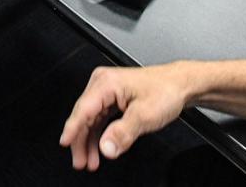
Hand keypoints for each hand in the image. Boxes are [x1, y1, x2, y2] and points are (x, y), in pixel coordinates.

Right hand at [60, 65, 187, 170]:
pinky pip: (99, 118)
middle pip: (83, 116)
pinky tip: (99, 148)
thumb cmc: (165, 91)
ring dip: (89, 141)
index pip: (83, 109)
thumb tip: (106, 147)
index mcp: (106, 84)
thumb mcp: (144, 115)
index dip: (73, 129)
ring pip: (90, 119)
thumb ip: (123, 133)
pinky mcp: (112, 98)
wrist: (180, 85)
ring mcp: (106, 91)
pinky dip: (99, 134)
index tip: (65, 143)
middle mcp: (102, 84)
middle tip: (80, 162)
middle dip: (81, 141)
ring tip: (89, 161)